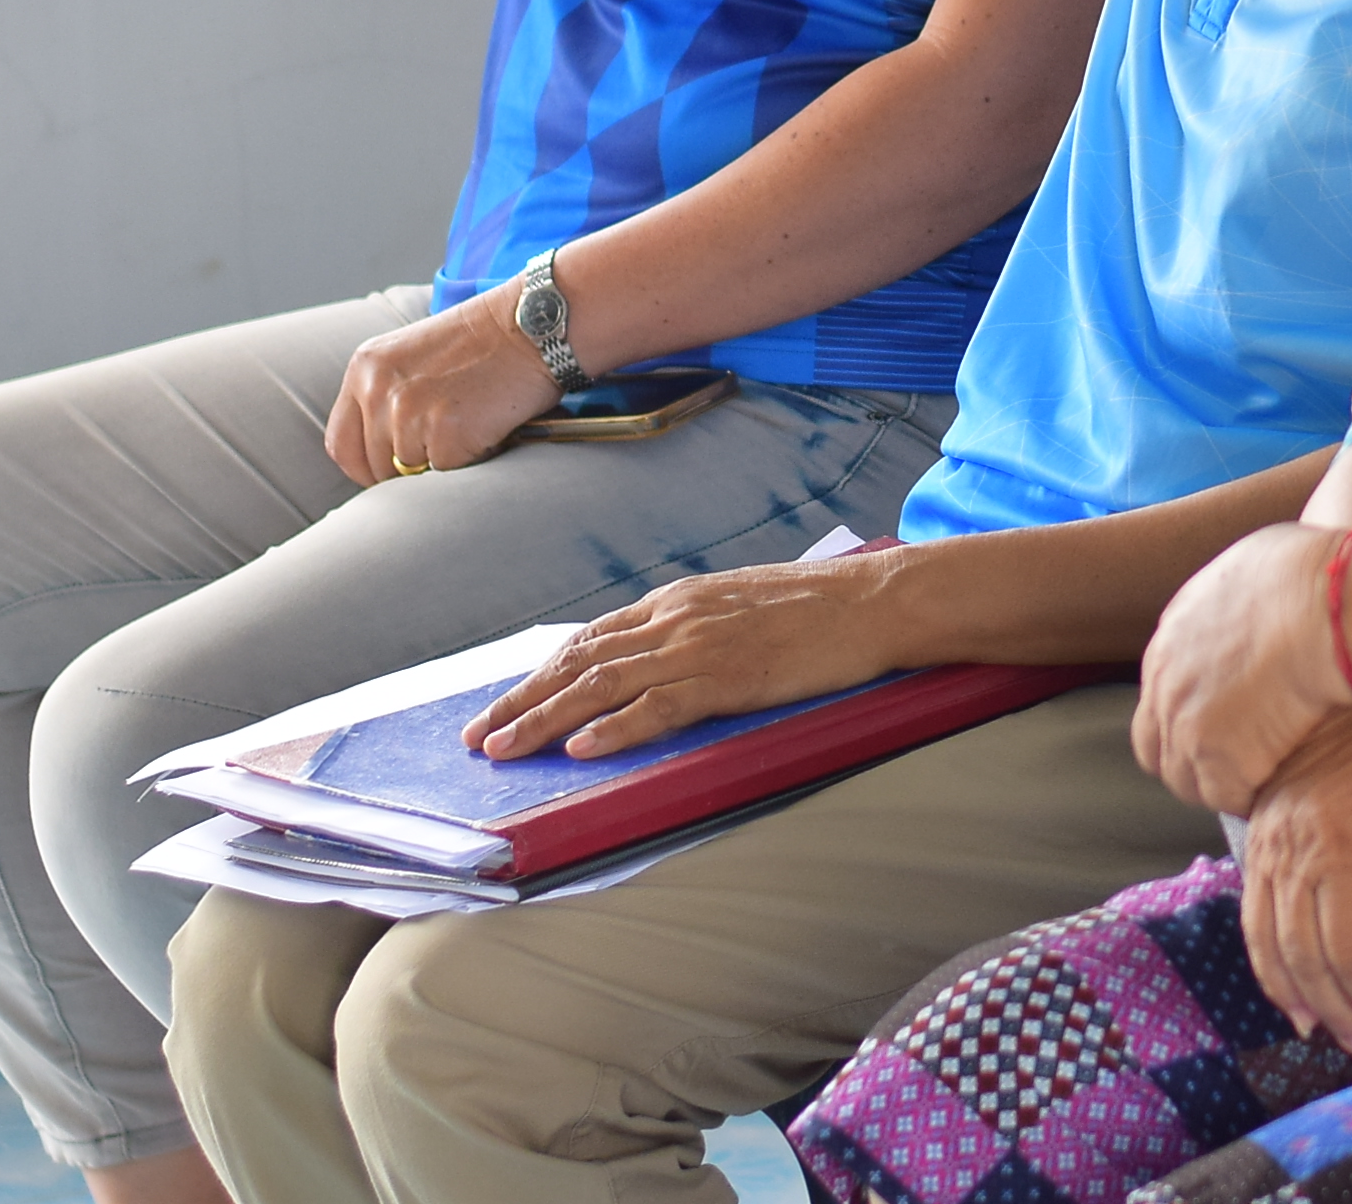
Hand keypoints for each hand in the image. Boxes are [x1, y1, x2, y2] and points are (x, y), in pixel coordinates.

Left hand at [324, 294, 559, 486]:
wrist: (532, 323)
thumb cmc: (484, 340)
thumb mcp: (411, 356)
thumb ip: (386, 396)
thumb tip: (383, 454)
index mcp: (364, 369)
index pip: (341, 444)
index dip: (365, 467)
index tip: (388, 472)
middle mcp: (378, 391)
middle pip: (375, 466)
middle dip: (408, 469)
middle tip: (445, 445)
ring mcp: (409, 413)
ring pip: (413, 472)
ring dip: (444, 460)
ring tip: (472, 422)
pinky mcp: (446, 435)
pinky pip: (449, 474)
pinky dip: (472, 459)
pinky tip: (489, 426)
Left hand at [460, 555, 902, 759]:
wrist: (872, 601)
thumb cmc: (816, 608)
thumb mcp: (738, 607)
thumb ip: (691, 630)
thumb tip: (654, 661)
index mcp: (676, 601)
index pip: (589, 639)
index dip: (539, 674)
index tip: (504, 703)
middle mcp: (674, 620)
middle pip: (579, 663)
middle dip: (522, 701)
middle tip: (479, 737)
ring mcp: (698, 647)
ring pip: (602, 685)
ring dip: (545, 719)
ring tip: (506, 749)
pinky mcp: (728, 678)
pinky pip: (659, 706)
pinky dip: (616, 728)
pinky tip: (582, 748)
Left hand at [1135, 521, 1351, 814]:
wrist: (1329, 607)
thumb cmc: (1313, 572)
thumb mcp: (1256, 564)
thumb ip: (1239, 595)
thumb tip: (1264, 591)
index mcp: (1172, 636)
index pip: (1159, 698)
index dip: (1191, 716)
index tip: (1228, 723)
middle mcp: (1166, 684)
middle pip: (1159, 749)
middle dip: (1194, 761)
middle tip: (1241, 763)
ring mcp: (1188, 727)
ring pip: (1190, 782)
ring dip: (1225, 784)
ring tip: (1269, 778)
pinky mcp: (1219, 762)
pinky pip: (1230, 799)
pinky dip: (1254, 798)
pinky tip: (1286, 785)